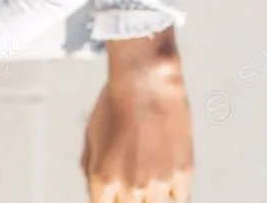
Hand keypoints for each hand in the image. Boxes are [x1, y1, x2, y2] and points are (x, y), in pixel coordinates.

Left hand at [83, 30, 193, 202]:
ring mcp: (158, 181)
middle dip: (130, 197)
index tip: (115, 191)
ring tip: (149, 174)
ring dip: (152, 197)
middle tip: (135, 174)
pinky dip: (172, 194)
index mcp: (102, 177)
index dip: (108, 199)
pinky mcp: (183, 174)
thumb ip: (92, 168)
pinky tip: (166, 179)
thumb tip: (98, 193)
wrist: (145, 83)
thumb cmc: (114, 106)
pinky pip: (178, 199)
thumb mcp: (91, 136)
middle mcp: (130, 185)